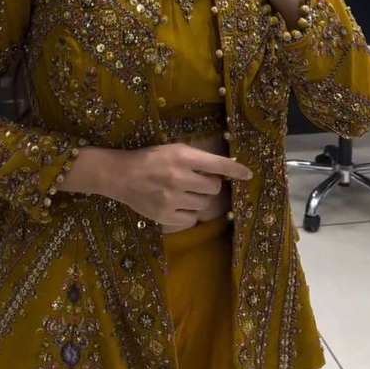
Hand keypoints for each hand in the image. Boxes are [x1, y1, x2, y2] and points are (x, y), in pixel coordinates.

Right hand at [107, 142, 251, 231]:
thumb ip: (196, 159)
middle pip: (214, 188)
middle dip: (209, 186)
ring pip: (204, 205)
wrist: (121, 175)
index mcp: (182, 157)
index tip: (248, 174)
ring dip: (198, 199)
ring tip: (183, 192)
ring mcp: (172, 198)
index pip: (217, 165)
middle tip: (197, 182)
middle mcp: (179, 177)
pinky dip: (188, 213)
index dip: (235, 170)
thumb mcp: (173, 150)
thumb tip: (223, 169)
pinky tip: (176, 205)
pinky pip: (191, 219)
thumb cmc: (150, 159)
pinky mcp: (166, 216)